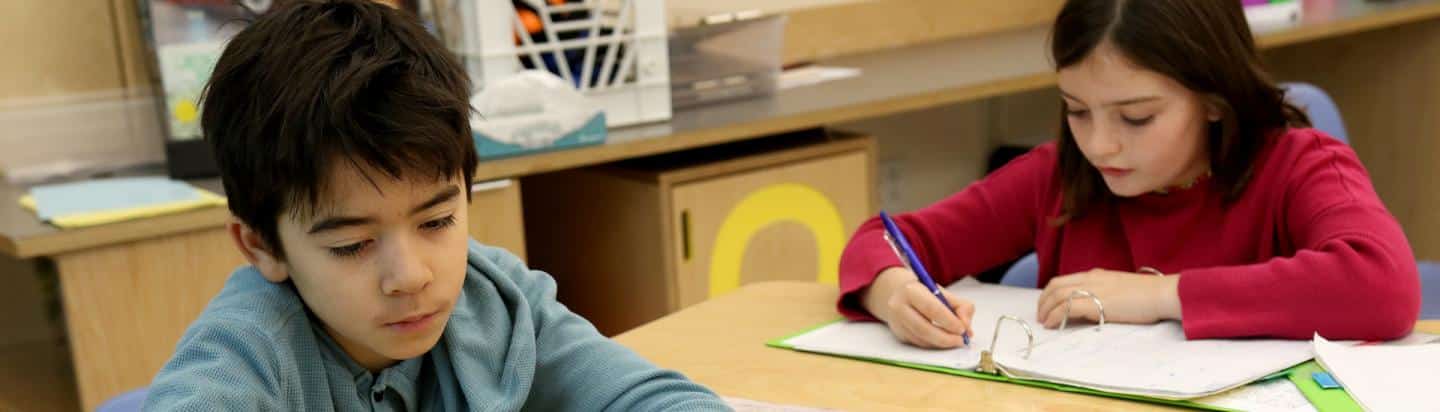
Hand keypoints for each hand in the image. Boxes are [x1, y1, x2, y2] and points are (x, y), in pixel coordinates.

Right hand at [861, 267, 975, 348]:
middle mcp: (899, 306)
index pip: (932, 309)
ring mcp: (897, 322)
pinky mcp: (898, 334)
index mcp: (911, 290)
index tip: (963, 329)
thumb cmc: (926, 293)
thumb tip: (967, 329)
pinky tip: (943, 341)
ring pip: (921, 339)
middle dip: (946, 338)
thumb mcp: (944, 293)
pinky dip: (934, 344)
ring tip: (955, 341)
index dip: (949, 321)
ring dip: (941, 343)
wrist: (899, 295)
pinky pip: (919, 344)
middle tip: (961, 341)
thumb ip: (961, 307)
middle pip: (924, 328)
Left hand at [1036, 268, 1181, 328]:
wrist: (1162, 293)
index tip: (1047, 304)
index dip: (1051, 292)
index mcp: (1096, 275)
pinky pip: (1067, 307)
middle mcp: (1091, 279)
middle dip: (1043, 300)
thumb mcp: (1121, 289)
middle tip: (1040, 314)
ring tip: (1043, 321)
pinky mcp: (1097, 302)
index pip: (1064, 280)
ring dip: (1046, 309)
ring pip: (1058, 295)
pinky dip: (1055, 315)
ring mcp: (1093, 289)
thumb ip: (1106, 293)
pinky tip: (1052, 324)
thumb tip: (1096, 306)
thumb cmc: (1148, 295)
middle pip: (1056, 285)